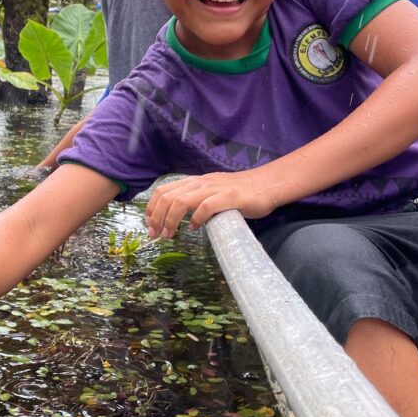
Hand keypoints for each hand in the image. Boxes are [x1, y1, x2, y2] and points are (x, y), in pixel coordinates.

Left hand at [145, 170, 282, 238]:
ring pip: (181, 201)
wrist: (267, 184)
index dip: (152, 208)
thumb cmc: (240, 192)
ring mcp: (215, 189)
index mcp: (195, 182)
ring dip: (171, 220)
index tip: (150, 225)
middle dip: (156, 217)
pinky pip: (206, 207)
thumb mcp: (212, 192)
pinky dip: (196, 219)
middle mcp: (201, 183)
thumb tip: (178, 216)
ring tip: (170, 234)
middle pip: (168, 197)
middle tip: (156, 234)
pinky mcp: (229, 198)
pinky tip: (194, 229)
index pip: (164, 191)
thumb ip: (196, 200)